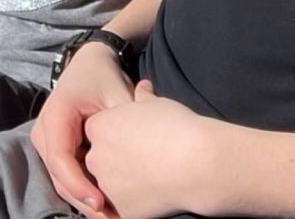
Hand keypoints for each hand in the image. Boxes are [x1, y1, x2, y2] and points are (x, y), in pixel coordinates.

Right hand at [31, 41, 137, 217]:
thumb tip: (137, 156)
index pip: (60, 158)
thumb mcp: (117, 96)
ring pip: (59, 178)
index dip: (79, 184)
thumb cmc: (105, 78)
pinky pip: (64, 174)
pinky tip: (102, 203)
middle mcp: (43, 130)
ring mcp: (44, 141)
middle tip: (109, 217)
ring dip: (81, 198)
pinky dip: (82, 189)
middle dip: (82, 199)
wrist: (91, 63)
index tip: (101, 202)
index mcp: (56, 114)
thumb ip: (124, 123)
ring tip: (109, 215)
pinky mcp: (52, 149)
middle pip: (58, 174)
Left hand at [81, 81, 217, 218]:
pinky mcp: (121, 210)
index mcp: (101, 127)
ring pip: (109, 184)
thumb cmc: (178, 127)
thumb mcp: (159, 104)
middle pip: (98, 158)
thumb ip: (143, 98)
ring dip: (124, 180)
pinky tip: (156, 190)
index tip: (135, 135)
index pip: (97, 130)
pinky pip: (123, 205)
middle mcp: (96, 158)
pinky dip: (135, 200)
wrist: (197, 163)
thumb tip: (143, 88)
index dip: (116, 132)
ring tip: (153, 172)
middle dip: (115, 158)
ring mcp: (107, 187)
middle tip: (144, 155)